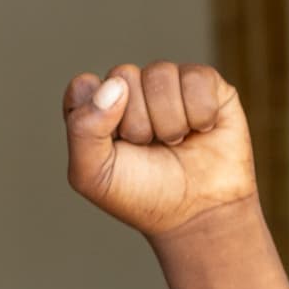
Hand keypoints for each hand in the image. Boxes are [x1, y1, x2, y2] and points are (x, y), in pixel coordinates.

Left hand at [64, 59, 259, 239]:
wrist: (199, 214)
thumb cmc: (143, 195)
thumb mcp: (94, 175)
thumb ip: (83, 129)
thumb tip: (114, 85)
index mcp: (96, 109)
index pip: (85, 87)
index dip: (99, 117)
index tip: (114, 147)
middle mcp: (130, 91)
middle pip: (123, 76)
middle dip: (137, 123)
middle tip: (148, 149)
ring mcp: (167, 84)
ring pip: (160, 74)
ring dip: (169, 121)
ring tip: (175, 142)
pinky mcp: (205, 83)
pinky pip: (197, 77)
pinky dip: (200, 113)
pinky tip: (201, 130)